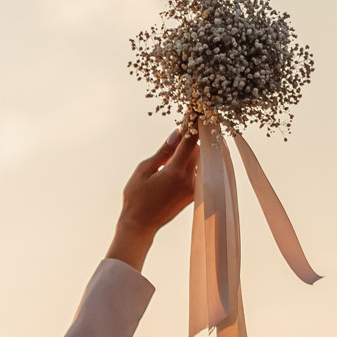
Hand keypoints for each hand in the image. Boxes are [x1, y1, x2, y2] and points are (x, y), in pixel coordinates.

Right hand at [107, 125, 201, 269]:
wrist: (141, 226)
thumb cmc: (136, 199)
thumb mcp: (143, 171)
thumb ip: (163, 151)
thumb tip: (178, 133)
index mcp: (175, 171)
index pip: (190, 140)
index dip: (194, 123)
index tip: (197, 109)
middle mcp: (189, 179)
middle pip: (199, 148)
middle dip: (191, 138)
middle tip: (181, 132)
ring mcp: (194, 187)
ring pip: (201, 159)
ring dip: (191, 152)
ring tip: (173, 156)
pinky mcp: (194, 193)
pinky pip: (199, 171)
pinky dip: (193, 163)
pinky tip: (179, 164)